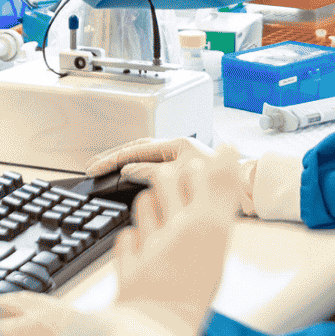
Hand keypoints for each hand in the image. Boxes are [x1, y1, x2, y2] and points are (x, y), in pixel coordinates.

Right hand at [86, 136, 223, 188]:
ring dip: (123, 162)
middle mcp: (176, 147)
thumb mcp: (182, 178)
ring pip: (143, 156)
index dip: (113, 160)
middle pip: (137, 149)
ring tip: (103, 170)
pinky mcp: (181, 169)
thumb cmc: (219, 184)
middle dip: (112, 157)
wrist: (243, 190)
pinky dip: (135, 168)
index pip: (136, 149)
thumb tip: (128, 170)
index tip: (95, 169)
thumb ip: (153, 172)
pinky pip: (151, 165)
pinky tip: (126, 177)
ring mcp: (178, 157)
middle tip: (91, 168)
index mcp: (177, 145)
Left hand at [111, 143, 246, 335]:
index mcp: (209, 227)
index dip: (202, 169)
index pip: (206, 171)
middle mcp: (180, 230)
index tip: (203, 175)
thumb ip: (217, 204)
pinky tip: (141, 251)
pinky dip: (131, 241)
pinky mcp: (127, 262)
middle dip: (169, 180)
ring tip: (156, 222)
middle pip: (168, 176)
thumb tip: (220, 164)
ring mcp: (150, 245)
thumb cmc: (198, 296)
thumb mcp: (219, 246)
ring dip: (148, 206)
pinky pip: (126, 237)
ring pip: (143, 201)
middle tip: (175, 195)